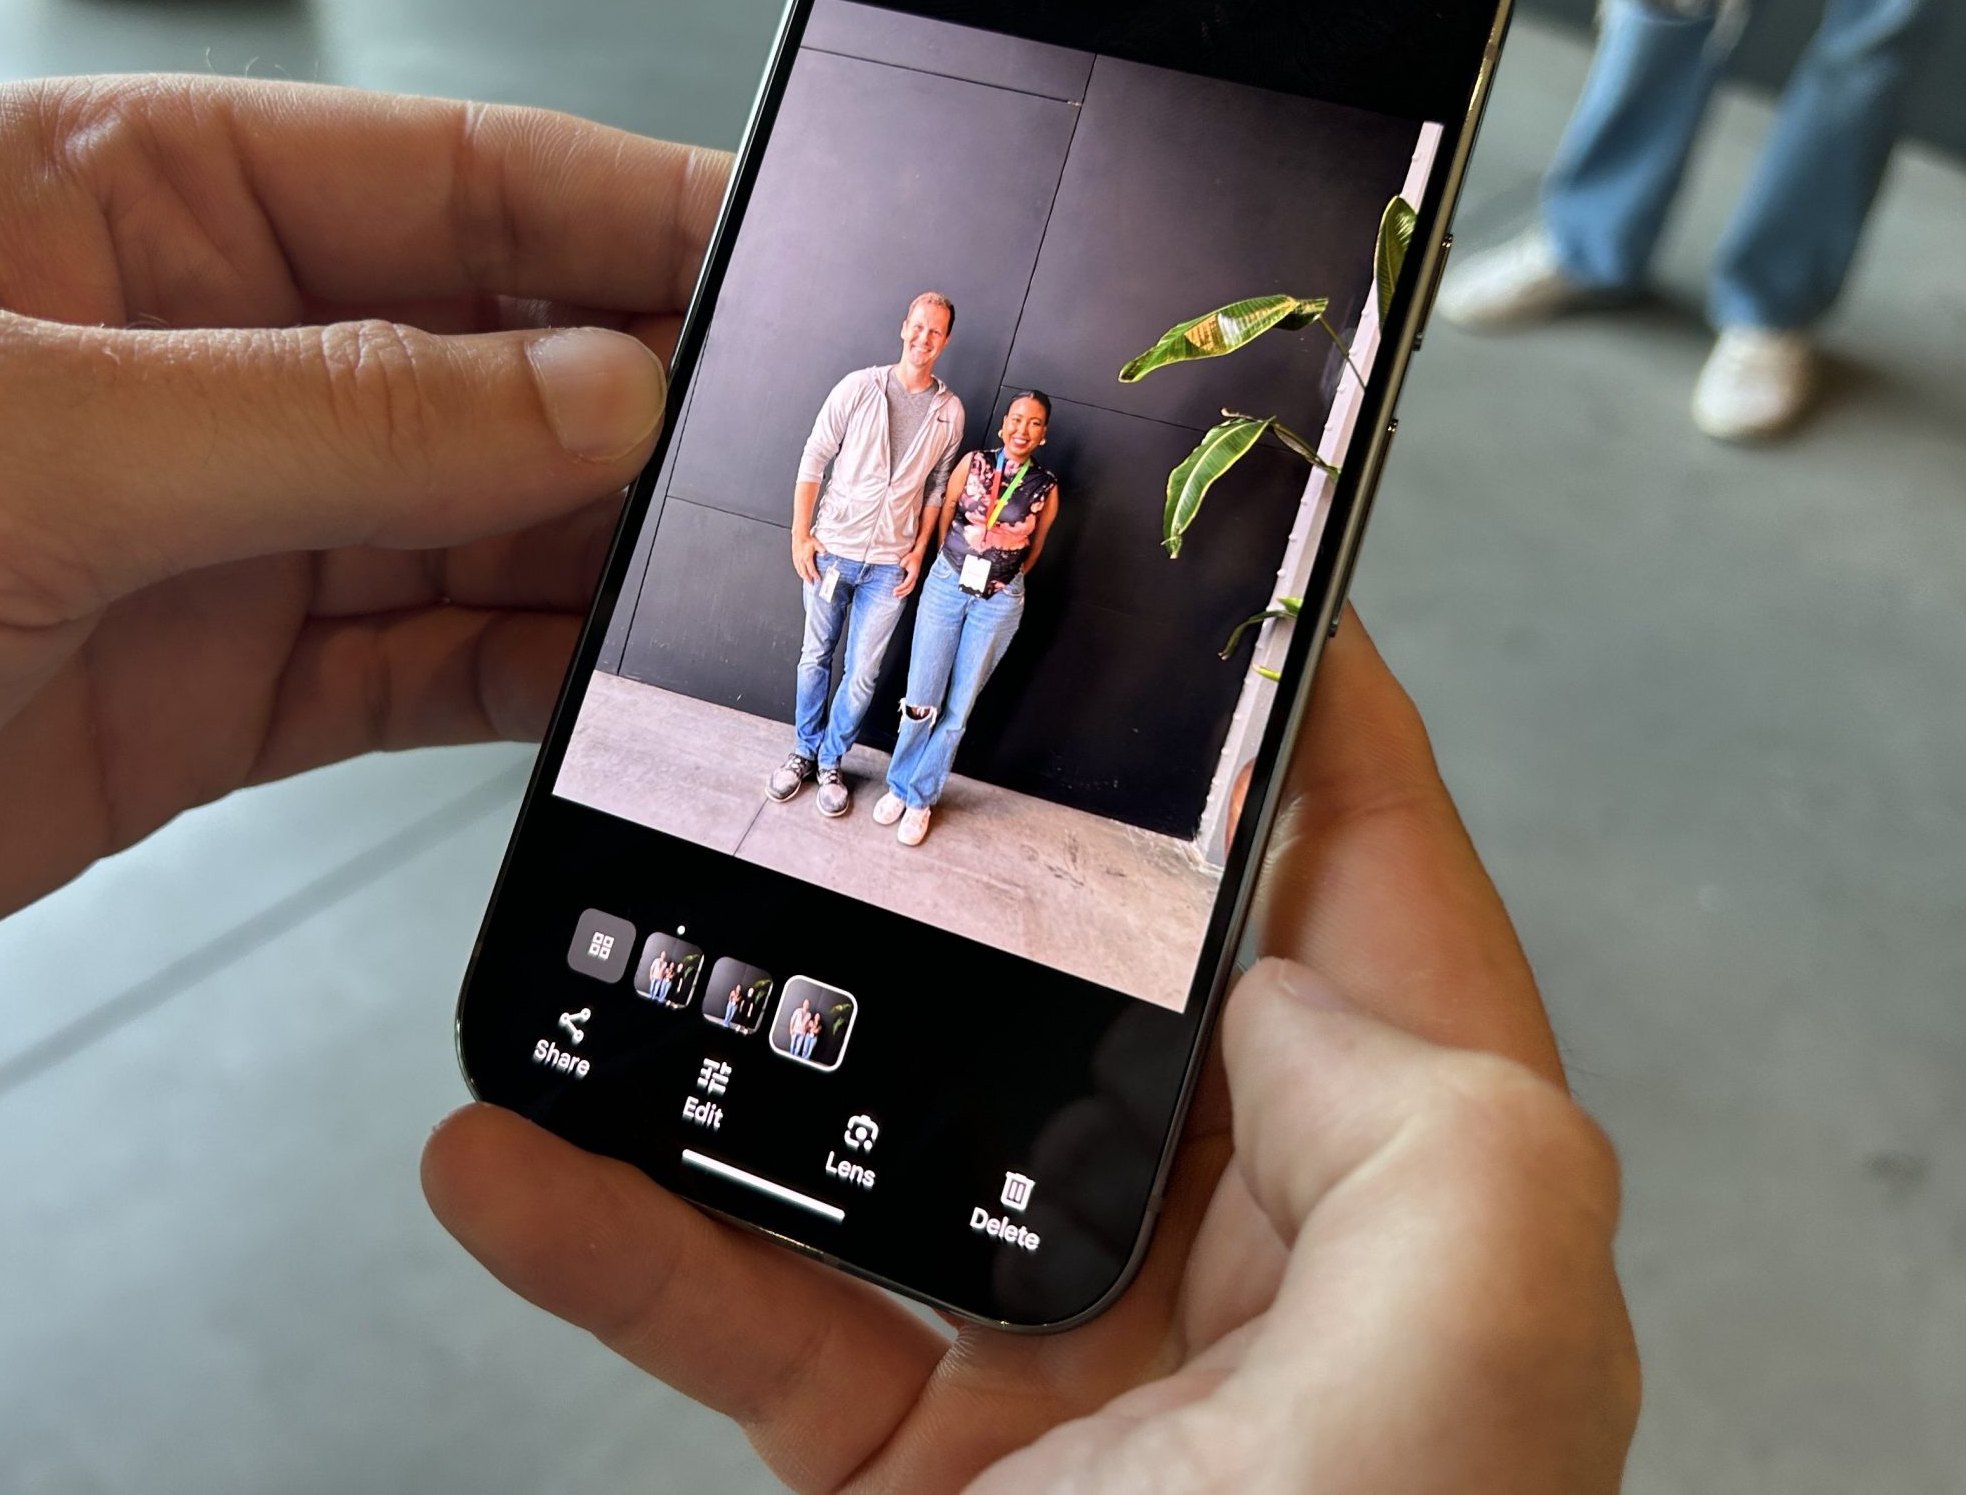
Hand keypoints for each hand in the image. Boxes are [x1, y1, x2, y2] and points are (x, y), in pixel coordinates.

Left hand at [0, 76, 721, 1059]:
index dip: (631, 216)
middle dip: (644, 403)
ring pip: (468, 525)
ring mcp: (192, 536)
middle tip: (805, 459)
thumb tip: (597, 383)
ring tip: (737, 586)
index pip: (444, 180)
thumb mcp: (4, 445)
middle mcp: (182, 361)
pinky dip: (511, 685)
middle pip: (486, 356)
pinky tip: (603, 692)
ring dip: (596, 557)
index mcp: (122, 207)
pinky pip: (402, 671)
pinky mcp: (186, 699)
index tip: (785, 261)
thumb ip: (332, 417)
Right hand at [425, 620, 1638, 1490]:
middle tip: (863, 680)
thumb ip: (1442, 1120)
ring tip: (643, 886)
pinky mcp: (925, 1476)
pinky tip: (500, 1153)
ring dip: (757, 1021)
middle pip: (1116, 977)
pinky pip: (759, 1314)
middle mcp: (1274, 1274)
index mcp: (1438, 1221)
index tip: (1204, 561)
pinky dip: (626, 1239)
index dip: (1312, 710)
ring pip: (904, 1126)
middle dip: (992, 832)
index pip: (1382, 892)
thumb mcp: (1465, 1381)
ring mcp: (1088, 1373)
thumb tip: (1277, 976)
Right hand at [792, 533, 825, 585]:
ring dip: (803, 576)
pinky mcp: (794, 557)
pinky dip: (798, 571)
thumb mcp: (817, 544)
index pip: (811, 570)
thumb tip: (826, 554)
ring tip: (806, 579)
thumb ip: (822, 550)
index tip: (818, 579)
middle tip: (811, 583)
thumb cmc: (807, 539)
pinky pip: (796, 567)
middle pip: (804, 573)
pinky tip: (800, 572)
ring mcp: (797, 559)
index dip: (815, 576)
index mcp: (807, 558)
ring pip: (799, 571)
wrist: (799, 535)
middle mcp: (801, 560)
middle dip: (808, 579)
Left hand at [893, 556, 920, 597]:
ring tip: (898, 597)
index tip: (894, 590)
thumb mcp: (906, 559)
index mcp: (913, 574)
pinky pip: (911, 586)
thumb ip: (903, 564)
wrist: (918, 555)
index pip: (907, 583)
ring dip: (904, 593)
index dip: (901, 588)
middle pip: (909, 588)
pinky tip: (903, 593)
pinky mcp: (914, 578)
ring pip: (911, 588)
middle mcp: (915, 577)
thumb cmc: (912, 557)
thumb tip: (900, 567)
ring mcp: (915, 578)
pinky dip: (907, 591)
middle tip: (894, 594)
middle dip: (902, 592)